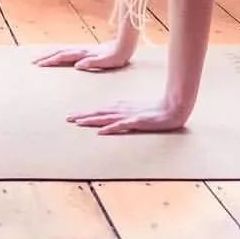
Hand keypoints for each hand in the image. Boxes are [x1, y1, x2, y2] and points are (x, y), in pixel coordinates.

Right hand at [33, 40, 131, 71]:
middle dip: (45, 56)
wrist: (124, 45)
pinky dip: (56, 51)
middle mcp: (80, 49)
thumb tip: (77, 65)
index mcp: (83, 53)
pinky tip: (55, 54)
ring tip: (38, 57)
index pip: (62, 56)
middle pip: (58, 51)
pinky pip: (65, 50)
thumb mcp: (108, 62)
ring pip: (60, 49)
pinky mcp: (84, 50)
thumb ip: (93, 63)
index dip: (50, 60)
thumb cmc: (117, 56)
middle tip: (32, 61)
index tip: (39, 65)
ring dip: (48, 53)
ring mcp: (81, 48)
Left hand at [67, 99, 188, 133]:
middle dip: (82, 116)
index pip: (98, 111)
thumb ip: (122, 114)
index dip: (85, 114)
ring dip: (91, 120)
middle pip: (98, 113)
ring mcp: (128, 115)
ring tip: (78, 123)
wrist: (172, 108)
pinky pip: (121, 126)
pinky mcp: (137, 122)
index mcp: (119, 107)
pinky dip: (110, 128)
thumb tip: (108, 120)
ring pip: (106, 118)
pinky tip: (101, 131)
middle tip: (67, 119)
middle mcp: (121, 110)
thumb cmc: (153, 110)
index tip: (71, 116)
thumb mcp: (134, 111)